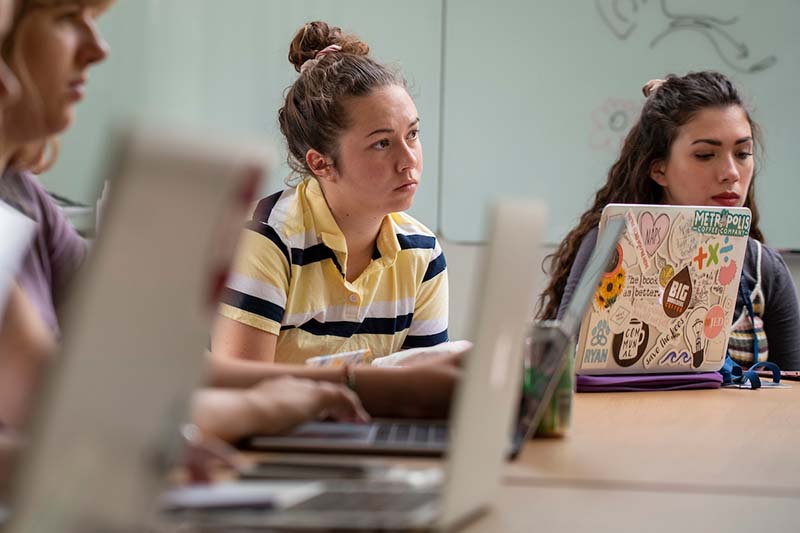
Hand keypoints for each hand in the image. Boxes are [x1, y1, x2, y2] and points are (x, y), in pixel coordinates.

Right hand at [191, 377, 367, 442]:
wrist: (242, 413)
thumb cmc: (235, 421)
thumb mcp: (241, 424)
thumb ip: (243, 433)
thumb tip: (231, 455)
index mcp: (273, 389)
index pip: (298, 392)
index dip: (310, 403)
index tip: (318, 415)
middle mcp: (289, 384)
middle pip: (317, 390)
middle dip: (333, 404)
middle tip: (345, 417)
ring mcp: (302, 388)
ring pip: (333, 393)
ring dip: (347, 406)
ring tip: (358, 419)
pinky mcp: (315, 396)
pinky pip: (341, 397)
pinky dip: (352, 407)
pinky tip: (359, 419)